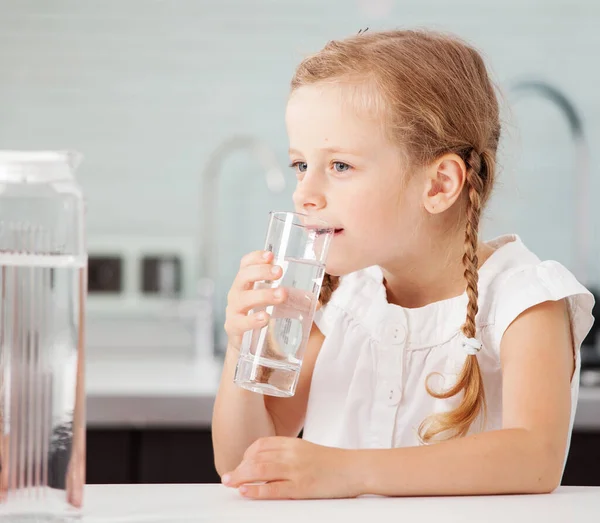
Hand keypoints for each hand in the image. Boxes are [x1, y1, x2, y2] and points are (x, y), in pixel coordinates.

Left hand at [221, 437, 362, 498]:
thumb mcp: (308, 451)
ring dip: (241, 477)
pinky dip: (256, 490)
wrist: (356, 469)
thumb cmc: (333, 463)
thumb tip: (267, 463)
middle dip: (238, 468)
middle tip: (227, 477)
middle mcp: (292, 453)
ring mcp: (296, 470)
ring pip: (260, 471)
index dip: (246, 454)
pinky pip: (273, 489)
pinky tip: (245, 491)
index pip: (262, 444)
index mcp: (293, 443)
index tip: (240, 464)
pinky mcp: (302, 487)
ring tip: (230, 483)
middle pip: (256, 457)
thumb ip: (288, 454)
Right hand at [224, 250, 285, 350]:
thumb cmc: (262, 318)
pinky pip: (240, 322)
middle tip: (280, 272)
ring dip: (263, 294)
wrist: (248, 350)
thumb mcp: (276, 305)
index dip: (255, 257)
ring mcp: (233, 311)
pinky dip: (252, 319)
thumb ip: (293, 299)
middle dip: (261, 271)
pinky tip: (265, 317)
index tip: (271, 255)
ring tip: (281, 294)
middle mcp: (236, 294)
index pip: (245, 265)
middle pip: (243, 277)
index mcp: (246, 284)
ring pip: (243, 298)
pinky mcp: (234, 328)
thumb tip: (316, 301)